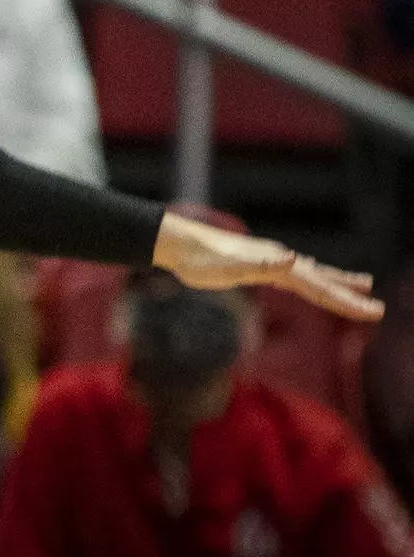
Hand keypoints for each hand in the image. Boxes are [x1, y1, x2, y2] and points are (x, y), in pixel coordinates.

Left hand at [153, 210, 382, 320]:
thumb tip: (292, 259)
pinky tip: (312, 275)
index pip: (318, 286)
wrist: (177, 243)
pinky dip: (312, 277)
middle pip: (321, 281)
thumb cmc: (199, 260)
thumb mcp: (227, 267)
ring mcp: (268, 259)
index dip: (344, 301)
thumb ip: (261, 264)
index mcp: (276, 265)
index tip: (370, 313)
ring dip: (337, 282)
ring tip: (362, 285)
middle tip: (378, 311)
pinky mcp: (257, 262)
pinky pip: (293, 272)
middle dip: (348, 297)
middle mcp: (277, 259)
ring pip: (311, 273)